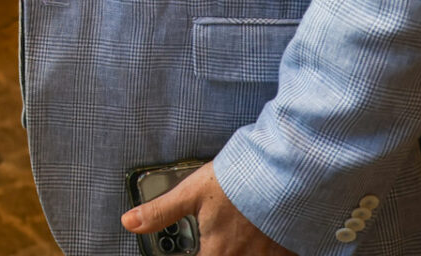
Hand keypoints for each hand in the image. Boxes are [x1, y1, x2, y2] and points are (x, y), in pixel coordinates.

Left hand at [121, 161, 290, 255]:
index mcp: (218, 251)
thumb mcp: (191, 192)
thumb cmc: (237, 181)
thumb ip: (160, 212)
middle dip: (219, 252)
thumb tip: (129, 222)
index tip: (200, 251)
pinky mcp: (291, 249)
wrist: (283, 172)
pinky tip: (265, 241)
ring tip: (238, 240)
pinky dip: (269, 251)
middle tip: (218, 242)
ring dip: (243, 251)